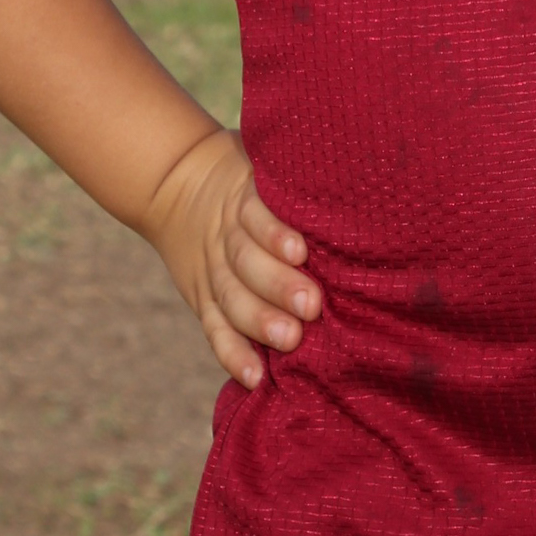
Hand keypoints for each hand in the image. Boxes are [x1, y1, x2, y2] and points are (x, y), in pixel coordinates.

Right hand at [141, 128, 322, 389]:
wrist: (176, 180)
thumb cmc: (248, 172)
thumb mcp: (263, 158)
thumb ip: (297, 173)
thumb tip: (359, 165)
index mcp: (242, 196)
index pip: (254, 214)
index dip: (274, 234)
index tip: (302, 251)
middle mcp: (224, 235)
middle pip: (245, 261)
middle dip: (278, 286)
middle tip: (313, 305)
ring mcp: (211, 270)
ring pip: (231, 298)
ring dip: (260, 322)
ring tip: (291, 340)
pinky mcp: (202, 299)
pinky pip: (215, 329)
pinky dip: (232, 354)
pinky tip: (255, 377)